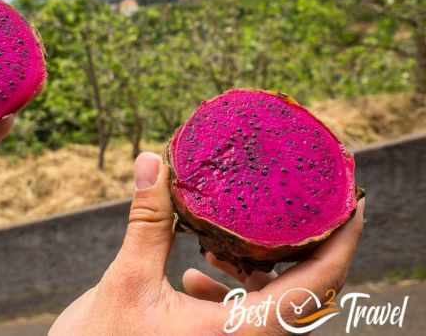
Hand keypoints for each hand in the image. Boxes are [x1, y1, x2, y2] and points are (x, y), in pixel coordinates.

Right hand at [49, 152, 364, 335]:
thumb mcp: (127, 282)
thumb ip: (148, 222)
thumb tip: (155, 162)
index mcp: (239, 333)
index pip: (316, 285)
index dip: (341, 242)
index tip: (352, 203)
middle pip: (302, 290)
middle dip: (299, 243)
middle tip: (292, 200)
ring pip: (271, 302)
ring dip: (256, 264)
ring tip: (224, 238)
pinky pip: (242, 313)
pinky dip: (229, 286)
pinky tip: (195, 271)